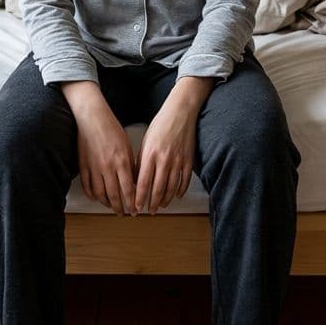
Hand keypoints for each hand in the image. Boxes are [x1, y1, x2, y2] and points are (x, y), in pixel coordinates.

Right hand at [71, 100, 138, 215]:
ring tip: (112, 207)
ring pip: (100, 194)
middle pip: (114, 195)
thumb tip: (133, 182)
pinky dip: (92, 195)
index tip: (135, 210)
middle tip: (124, 213)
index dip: (132, 202)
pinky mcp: (83, 166)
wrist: (92, 119)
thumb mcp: (127, 147)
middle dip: (120, 207)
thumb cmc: (112, 129)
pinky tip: (97, 198)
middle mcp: (108, 167)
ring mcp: (94, 168)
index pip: (128, 189)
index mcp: (122, 161)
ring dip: (107, 203)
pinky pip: (87, 186)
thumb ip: (130, 165)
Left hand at [135, 79, 210, 214]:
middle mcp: (164, 160)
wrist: (181, 112)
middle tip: (150, 212)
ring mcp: (178, 160)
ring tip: (161, 205)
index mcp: (150, 155)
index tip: (136, 208)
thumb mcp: (146, 142)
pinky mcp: (189, 159)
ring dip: (166, 199)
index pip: (143, 183)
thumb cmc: (161, 125)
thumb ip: (142, 161)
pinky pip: (184, 180)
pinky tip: (176, 195)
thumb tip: (138, 180)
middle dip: (152, 203)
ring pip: (171, 187)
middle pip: (158, 189)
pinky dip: (180, 190)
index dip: (139, 198)